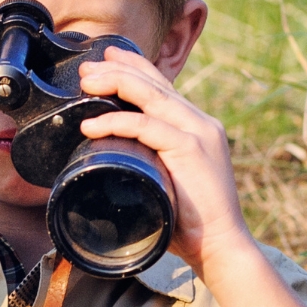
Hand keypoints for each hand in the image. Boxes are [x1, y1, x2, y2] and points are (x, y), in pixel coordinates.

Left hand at [75, 47, 252, 269]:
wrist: (221, 246)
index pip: (163, 87)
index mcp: (198, 128)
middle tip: (86, 68)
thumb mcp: (168, 182)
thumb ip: (150, 164)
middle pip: (155, 82)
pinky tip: (92, 124)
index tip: (106, 60)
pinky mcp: (191, 148)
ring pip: (150, 95)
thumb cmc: (190, 223)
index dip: (134, 68)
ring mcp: (199, 133)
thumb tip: (114, 162)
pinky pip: (146, 126)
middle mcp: (200, 123)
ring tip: (85, 83)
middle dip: (117, 69)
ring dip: (114, 84)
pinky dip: (116, 122)